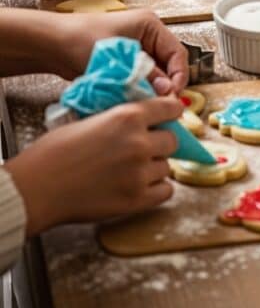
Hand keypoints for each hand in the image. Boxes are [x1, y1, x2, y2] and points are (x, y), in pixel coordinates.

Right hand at [6, 96, 181, 234]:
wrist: (38, 186)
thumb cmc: (55, 152)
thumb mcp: (92, 119)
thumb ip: (121, 119)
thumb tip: (141, 120)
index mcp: (128, 117)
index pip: (171, 108)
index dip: (171, 113)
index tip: (170, 117)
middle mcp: (140, 143)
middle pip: (173, 141)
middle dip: (162, 143)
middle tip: (146, 148)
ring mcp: (139, 173)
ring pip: (167, 168)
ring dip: (155, 168)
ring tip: (134, 170)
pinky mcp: (136, 200)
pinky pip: (165, 191)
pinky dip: (156, 189)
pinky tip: (141, 186)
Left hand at [57, 10, 188, 94]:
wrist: (52, 44)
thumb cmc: (81, 42)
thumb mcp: (118, 60)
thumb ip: (145, 75)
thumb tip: (168, 92)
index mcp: (151, 25)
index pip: (177, 53)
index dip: (179, 77)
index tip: (171, 97)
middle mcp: (148, 35)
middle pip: (169, 64)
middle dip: (165, 85)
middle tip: (159, 105)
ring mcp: (137, 48)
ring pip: (156, 74)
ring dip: (152, 90)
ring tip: (144, 104)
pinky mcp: (126, 62)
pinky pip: (141, 78)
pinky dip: (139, 90)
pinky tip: (132, 100)